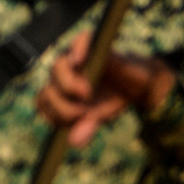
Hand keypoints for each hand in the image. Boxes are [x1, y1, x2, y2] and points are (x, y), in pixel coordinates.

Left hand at [37, 30, 175, 146]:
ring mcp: (75, 55)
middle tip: (83, 111)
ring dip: (68, 84)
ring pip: (58, 67)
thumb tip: (73, 142)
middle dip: (63, 105)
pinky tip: (79, 60)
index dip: (54, 115)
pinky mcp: (92, 43)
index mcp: (58, 90)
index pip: (43, 103)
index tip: (73, 121)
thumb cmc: (113, 98)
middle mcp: (61, 72)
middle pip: (48, 88)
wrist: (140, 84)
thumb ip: (85, 127)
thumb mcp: (100, 115)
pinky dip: (78, 49)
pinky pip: (80, 41)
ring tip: (85, 93)